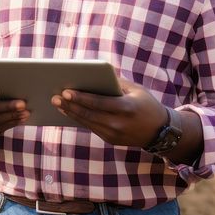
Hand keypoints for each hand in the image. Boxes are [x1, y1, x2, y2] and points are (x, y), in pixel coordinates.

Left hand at [51, 78, 166, 147]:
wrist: (160, 131)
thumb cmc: (146, 104)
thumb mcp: (136, 90)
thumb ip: (116, 82)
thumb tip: (93, 74)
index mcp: (126, 107)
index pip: (98, 103)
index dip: (81, 98)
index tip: (65, 92)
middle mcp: (119, 123)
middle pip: (89, 114)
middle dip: (70, 106)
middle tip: (54, 97)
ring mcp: (114, 134)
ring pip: (87, 122)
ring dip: (70, 113)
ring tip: (57, 103)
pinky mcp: (111, 140)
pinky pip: (91, 128)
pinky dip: (79, 119)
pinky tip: (69, 111)